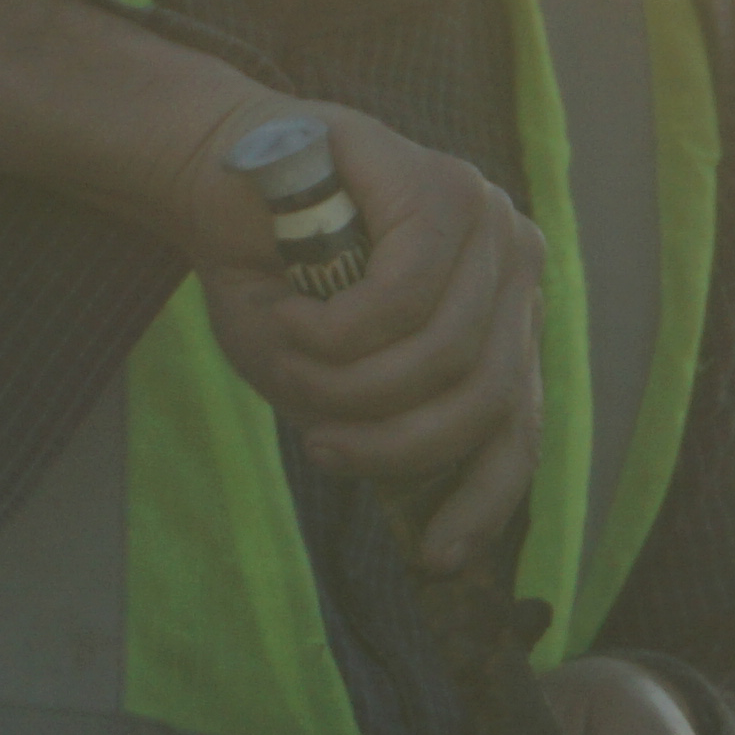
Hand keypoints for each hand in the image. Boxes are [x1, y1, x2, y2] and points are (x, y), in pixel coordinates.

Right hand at [195, 101, 550, 576]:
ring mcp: (486, 220)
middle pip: (491, 396)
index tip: (433, 556)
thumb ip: (379, 425)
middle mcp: (512, 265)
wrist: (213, 177)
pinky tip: (292, 319)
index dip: (485, 500)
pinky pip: (402, 297)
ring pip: (446, 352)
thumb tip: (426, 518)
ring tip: (290, 363)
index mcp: (499, 315)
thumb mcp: (327, 380)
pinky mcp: (438, 187)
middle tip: (322, 448)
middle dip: (398, 443)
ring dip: (351, 383)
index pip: (520, 424)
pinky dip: (336, 330)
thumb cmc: (270, 282)